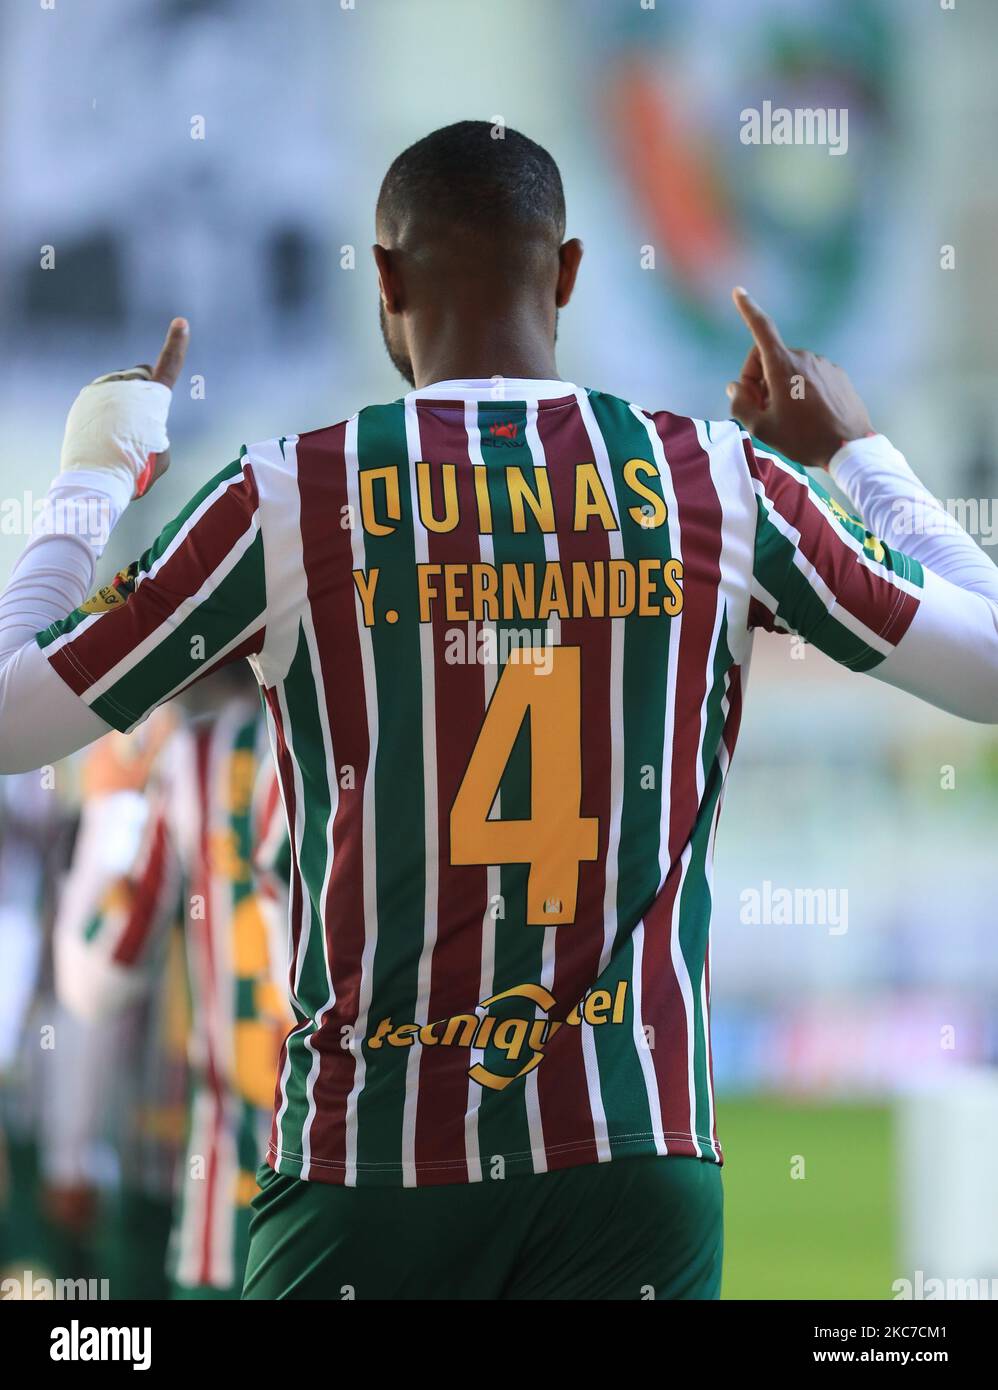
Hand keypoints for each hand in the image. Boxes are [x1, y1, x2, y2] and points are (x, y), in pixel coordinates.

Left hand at [96, 318, 189, 494]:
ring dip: (124, 401)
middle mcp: (127, 386)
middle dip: (145, 389)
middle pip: (142, 374)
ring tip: (118, 432)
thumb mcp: (161, 452)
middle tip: (141, 420)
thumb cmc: (135, 469)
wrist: (96, 477)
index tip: (181, 323)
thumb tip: (140, 422)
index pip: (169, 367)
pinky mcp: (86, 397)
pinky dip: (107, 409)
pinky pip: (103, 396)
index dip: (177, 345)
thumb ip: (157, 429)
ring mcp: (103, 388)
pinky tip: (103, 431)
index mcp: (152, 399)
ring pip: (121, 385)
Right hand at [726, 288, 871, 468]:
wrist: (849, 447)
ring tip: (785, 416)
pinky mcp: (836, 374)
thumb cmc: (802, 438)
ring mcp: (822, 364)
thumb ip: (740, 404)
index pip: (761, 328)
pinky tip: (806, 414)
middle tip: (759, 408)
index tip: (739, 291)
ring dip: (779, 385)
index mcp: (783, 366)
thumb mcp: (761, 428)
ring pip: (789, 368)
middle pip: (769, 357)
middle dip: (758, 377)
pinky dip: (800, 388)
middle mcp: (803, 357)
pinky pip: (809, 375)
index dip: (748, 309)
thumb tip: (735, 388)